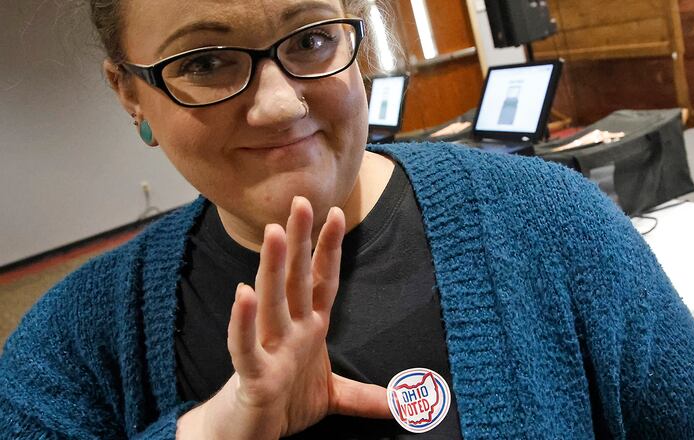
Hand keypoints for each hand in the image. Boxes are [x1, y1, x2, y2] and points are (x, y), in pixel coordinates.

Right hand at [177, 197, 389, 438]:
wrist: (247, 436)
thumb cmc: (283, 403)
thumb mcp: (332, 396)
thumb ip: (365, 396)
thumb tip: (402, 402)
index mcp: (308, 330)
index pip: (321, 282)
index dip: (328, 248)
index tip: (336, 213)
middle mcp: (288, 333)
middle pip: (295, 280)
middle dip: (299, 241)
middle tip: (301, 200)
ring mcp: (269, 352)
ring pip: (270, 303)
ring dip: (272, 268)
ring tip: (274, 233)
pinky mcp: (254, 379)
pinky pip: (246, 347)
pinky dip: (243, 323)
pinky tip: (242, 294)